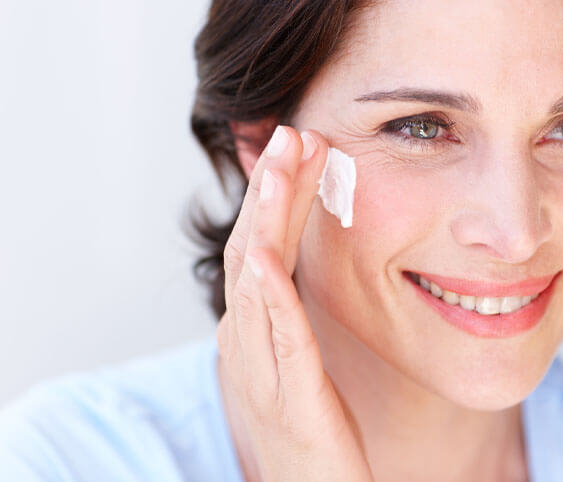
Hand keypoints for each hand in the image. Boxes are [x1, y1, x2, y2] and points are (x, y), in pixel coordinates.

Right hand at [216, 125, 372, 481]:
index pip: (261, 247)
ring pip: (256, 280)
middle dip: (270, 189)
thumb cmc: (310, 435)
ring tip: (281, 166)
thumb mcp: (298, 364)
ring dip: (267, 220)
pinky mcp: (289, 398)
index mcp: (254, 331)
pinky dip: (268, 292)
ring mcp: (261, 370)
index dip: (276, 196)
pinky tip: (269, 254)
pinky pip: (277, 337)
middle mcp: (247, 343)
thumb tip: (298, 271)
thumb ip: (293, 317)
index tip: (299, 148)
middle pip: (252, 248)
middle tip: (290, 132)